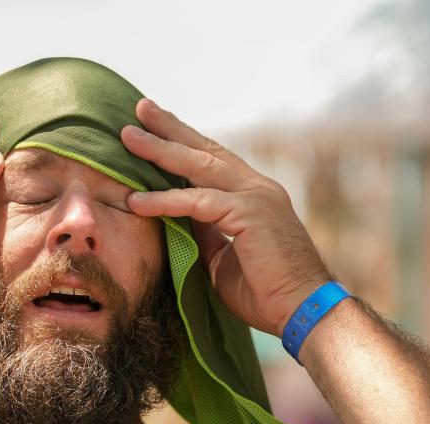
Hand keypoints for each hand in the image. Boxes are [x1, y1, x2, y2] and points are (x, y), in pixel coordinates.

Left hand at [120, 98, 330, 336]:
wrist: (301, 311)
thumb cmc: (265, 291)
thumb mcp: (222, 255)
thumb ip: (204, 231)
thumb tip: (177, 217)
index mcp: (252, 195)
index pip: (212, 160)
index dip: (183, 141)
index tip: (154, 125)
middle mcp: (257, 188)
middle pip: (205, 149)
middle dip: (170, 128)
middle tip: (140, 107)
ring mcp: (256, 197)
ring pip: (199, 166)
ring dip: (160, 150)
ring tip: (128, 136)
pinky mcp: (250, 214)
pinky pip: (197, 203)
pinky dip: (164, 201)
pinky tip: (136, 201)